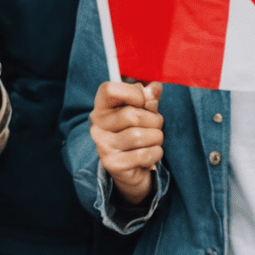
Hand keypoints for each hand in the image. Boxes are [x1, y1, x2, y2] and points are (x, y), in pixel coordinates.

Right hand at [89, 80, 162, 205]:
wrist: (131, 167)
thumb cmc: (137, 131)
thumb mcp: (143, 110)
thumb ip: (148, 97)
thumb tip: (155, 87)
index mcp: (102, 106)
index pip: (109, 89)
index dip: (132, 92)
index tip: (143, 100)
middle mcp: (97, 125)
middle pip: (131, 114)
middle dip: (154, 120)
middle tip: (157, 125)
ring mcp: (103, 145)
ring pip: (139, 136)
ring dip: (156, 137)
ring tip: (155, 139)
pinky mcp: (112, 164)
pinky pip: (143, 155)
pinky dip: (156, 152)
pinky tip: (153, 152)